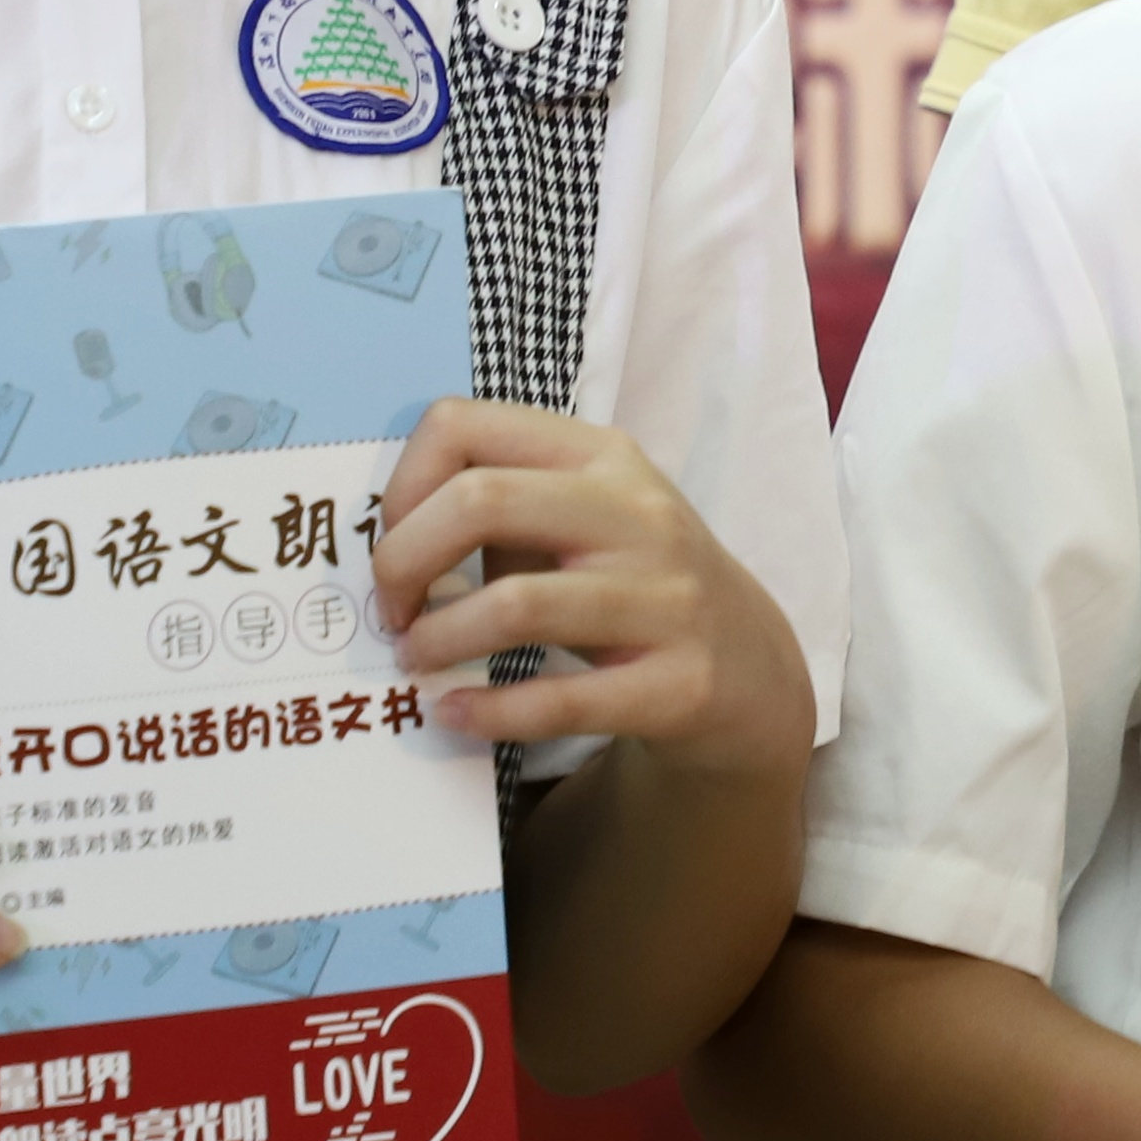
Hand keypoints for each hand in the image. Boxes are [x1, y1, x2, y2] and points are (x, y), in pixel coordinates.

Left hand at [372, 401, 812, 782]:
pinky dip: (488, 711)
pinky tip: (456, 713)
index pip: (463, 427)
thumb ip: (503, 507)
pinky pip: (559, 700)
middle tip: (391, 613)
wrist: (753, 669)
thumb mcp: (587, 518)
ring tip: (416, 664)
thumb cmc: (639, 584)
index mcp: (600, 456)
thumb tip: (387, 538)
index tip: (392, 545)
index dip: (401, 487)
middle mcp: (637, 513)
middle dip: (403, 561)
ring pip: (515, 605)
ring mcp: (666, 598)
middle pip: (482, 500)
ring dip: (438, 641)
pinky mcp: (678, 684)